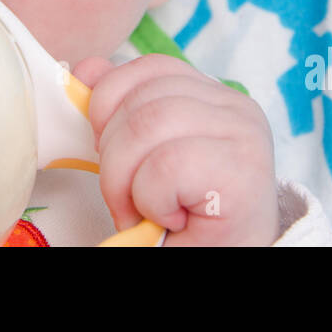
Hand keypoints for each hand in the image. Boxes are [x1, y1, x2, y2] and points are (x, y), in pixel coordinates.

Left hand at [73, 53, 282, 245]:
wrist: (225, 263)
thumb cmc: (189, 219)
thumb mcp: (148, 154)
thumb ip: (121, 108)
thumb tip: (87, 70)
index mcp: (214, 96)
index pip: (150, 68)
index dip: (113, 106)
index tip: (113, 153)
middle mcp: (237, 106)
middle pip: (141, 100)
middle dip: (113, 157)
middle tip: (128, 199)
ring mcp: (245, 135)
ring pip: (146, 125)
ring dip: (126, 182)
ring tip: (145, 211)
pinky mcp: (243, 172)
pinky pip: (165, 166)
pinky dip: (151, 200)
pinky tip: (171, 217)